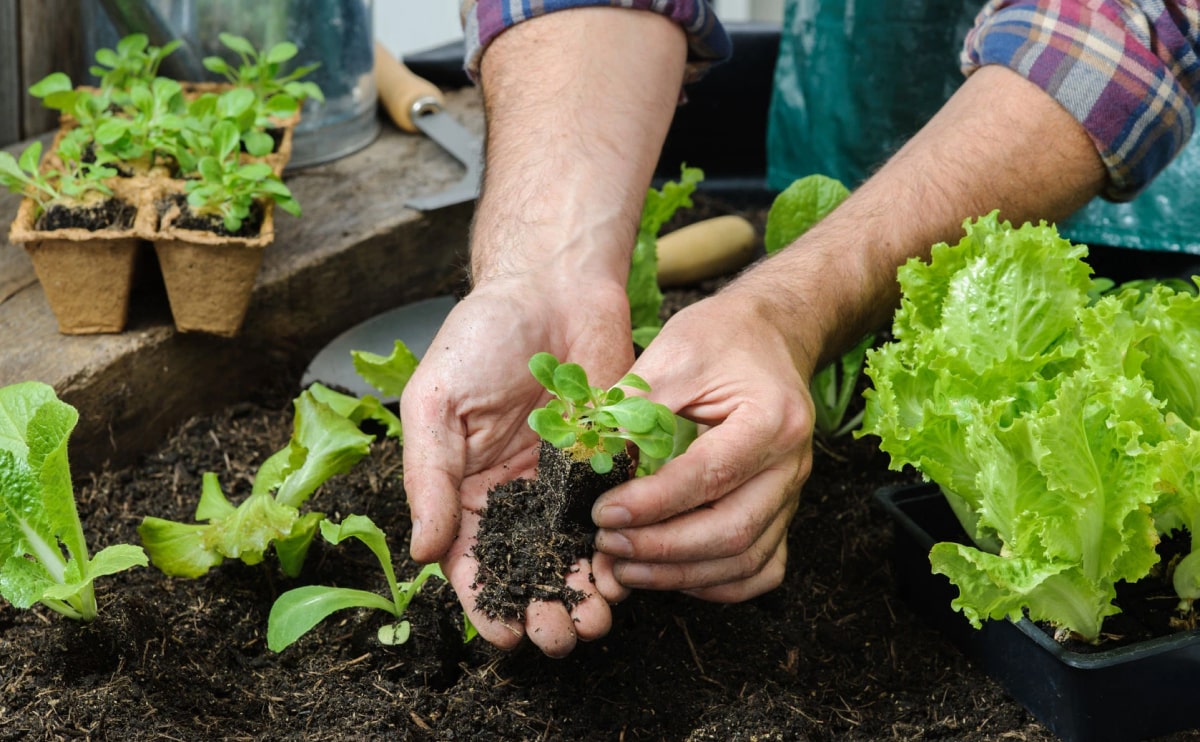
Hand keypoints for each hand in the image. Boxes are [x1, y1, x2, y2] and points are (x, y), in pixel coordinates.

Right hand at [400, 275, 633, 655]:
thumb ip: (430, 478)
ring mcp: (564, 484)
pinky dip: (618, 553)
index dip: (484, 604)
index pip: (470, 562)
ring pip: (573, 557)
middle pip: (526, 571)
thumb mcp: (436, 404)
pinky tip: (624, 577)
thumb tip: (424, 553)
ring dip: (582, 595)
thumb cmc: (481, 335)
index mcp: (465, 487)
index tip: (503, 636)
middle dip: (540, 611)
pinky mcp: (608, 465)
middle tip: (558, 638)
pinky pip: (614, 520)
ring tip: (594, 623)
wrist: (554, 284)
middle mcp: (515, 495)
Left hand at [590, 287, 814, 601]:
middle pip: (733, 531)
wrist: (770, 334)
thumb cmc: (721, 337)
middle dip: (662, 549)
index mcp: (770, 419)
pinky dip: (719, 584)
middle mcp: (791, 463)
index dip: (652, 503)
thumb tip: (589, 462)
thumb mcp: (674, 354)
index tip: (602, 513)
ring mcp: (792, 492)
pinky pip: (763, 567)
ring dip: (681, 574)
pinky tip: (672, 576)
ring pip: (746, 559)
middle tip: (607, 545)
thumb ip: (634, 408)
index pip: (709, 476)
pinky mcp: (783, 510)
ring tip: (625, 568)